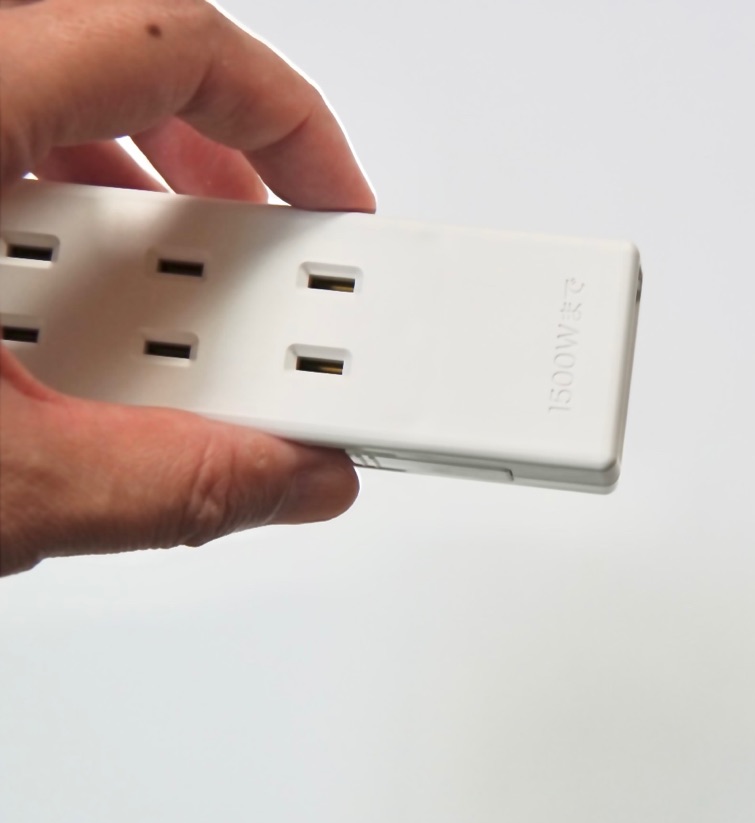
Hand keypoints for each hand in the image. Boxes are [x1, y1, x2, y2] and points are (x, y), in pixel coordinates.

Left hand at [0, 0, 373, 574]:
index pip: (176, 43)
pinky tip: (58, 330)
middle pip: (121, 71)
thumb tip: (295, 478)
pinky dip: (51, 231)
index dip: (292, 120)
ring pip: (47, 113)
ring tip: (174, 311)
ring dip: (137, 210)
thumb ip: (169, 483)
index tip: (344, 211)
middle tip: (272, 276)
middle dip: (224, 184)